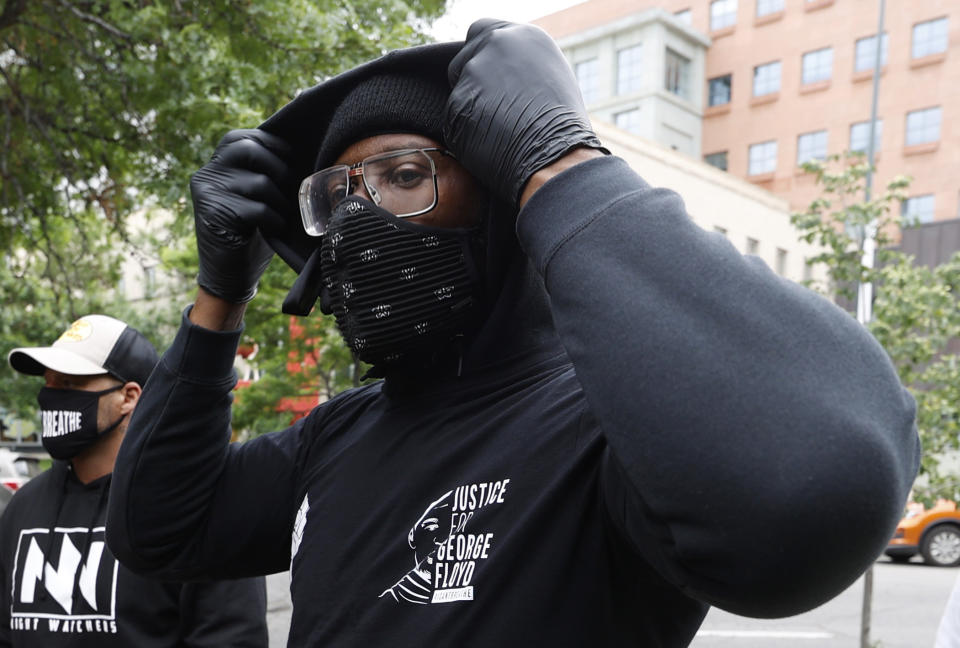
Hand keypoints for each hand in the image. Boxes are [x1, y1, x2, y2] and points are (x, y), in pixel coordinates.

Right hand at [190, 129, 292, 302]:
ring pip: (259, 182)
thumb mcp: (257, 195)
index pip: (242, 138)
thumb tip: (303, 149)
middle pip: (249, 150)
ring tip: (282, 215)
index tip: (292, 159)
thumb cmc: (251, 232)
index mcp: (215, 165)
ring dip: (280, 202)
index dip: (271, 145)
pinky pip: (258, 209)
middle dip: (279, 169)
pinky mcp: (214, 215)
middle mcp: (206, 174)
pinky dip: (274, 220)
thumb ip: (266, 171)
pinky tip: (276, 229)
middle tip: (290, 191)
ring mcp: (207, 194)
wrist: (230, 275)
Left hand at [444, 19, 605, 206]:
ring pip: (459, 91)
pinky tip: (491, 143)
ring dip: (471, 108)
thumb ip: (522, 65)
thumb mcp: (552, 79)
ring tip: (500, 130)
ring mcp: (474, 71)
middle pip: (464, 58)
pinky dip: (467, 131)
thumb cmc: (564, 127)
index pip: (483, 31)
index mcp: (524, 35)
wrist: (556, 156)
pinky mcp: (457, 101)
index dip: (481, 56)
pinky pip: (455, 118)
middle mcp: (496, 44)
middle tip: (489, 108)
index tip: (488, 77)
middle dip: (469, 80)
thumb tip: (506, 71)